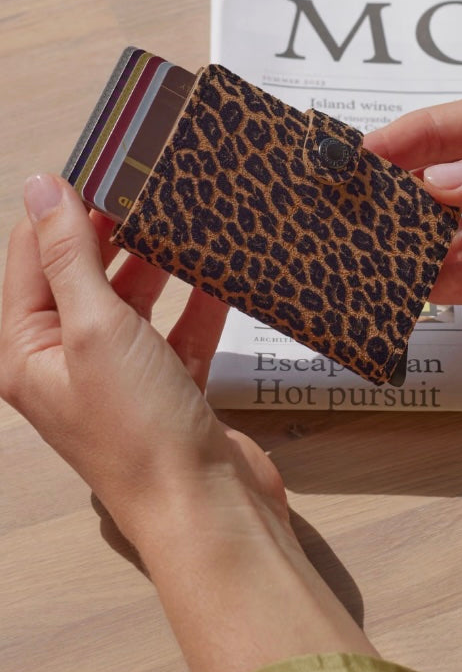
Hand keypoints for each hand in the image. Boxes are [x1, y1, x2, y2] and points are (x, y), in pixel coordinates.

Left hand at [0, 174, 282, 545]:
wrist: (207, 509)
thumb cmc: (141, 434)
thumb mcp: (96, 328)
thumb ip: (70, 254)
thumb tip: (42, 186)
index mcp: (28, 352)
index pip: (31, 256)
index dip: (61, 206)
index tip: (103, 162)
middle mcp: (66, 365)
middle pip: (82, 275)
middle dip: (113, 231)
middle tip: (149, 182)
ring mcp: (120, 378)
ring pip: (132, 300)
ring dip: (158, 263)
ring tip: (184, 217)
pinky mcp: (170, 389)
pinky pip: (178, 331)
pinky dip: (198, 304)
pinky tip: (222, 273)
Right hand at [365, 82, 461, 313]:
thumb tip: (438, 184)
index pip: (449, 126)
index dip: (397, 143)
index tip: (347, 162)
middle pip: (443, 185)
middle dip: (396, 203)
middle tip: (344, 223)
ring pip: (459, 235)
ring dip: (418, 249)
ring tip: (370, 264)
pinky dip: (455, 283)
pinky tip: (421, 288)